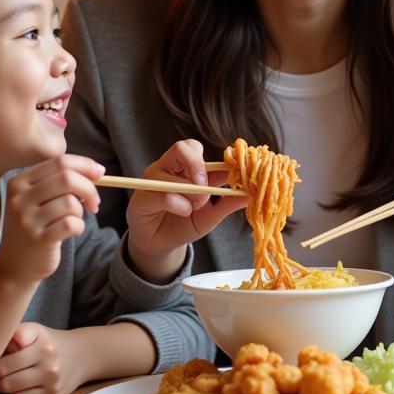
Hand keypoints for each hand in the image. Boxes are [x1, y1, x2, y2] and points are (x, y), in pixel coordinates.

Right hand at [0, 155, 103, 286]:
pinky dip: (79, 227)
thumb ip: (61, 181)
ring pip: (71, 203)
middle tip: (94, 202)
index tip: (100, 173)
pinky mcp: (37, 240)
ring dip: (81, 212)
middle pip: (67, 178)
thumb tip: (97, 169)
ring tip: (74, 220)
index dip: (86, 165)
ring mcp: (26, 219)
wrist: (14, 265)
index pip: (59, 160)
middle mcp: (19, 198)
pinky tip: (72, 232)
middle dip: (89, 188)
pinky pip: (71, 224)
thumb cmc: (35, 226)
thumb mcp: (39, 199)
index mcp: (19, 181)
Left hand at [0, 323, 83, 393]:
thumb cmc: (49, 343)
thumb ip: (17, 333)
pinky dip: (15, 393)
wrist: (81, 356)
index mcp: (42, 343)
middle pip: (2, 373)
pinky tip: (21, 385)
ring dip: (3, 383)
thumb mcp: (36, 330)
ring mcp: (52, 381)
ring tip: (8, 376)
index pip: (4, 354)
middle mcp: (49, 362)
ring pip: (8, 388)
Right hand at [126, 139, 246, 268]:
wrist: (162, 245)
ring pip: (173, 174)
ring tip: (194, 208)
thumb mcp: (212, 214)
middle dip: (198, 165)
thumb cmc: (185, 224)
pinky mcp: (141, 199)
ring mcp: (151, 181)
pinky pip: (163, 195)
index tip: (233, 172)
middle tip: (206, 185)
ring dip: (191, 193)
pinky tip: (183, 212)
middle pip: (181, 148)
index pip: (195, 148)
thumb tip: (252, 193)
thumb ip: (228, 202)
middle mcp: (167, 168)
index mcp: (184, 167)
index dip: (214, 157)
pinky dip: (179, 205)